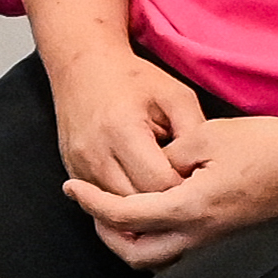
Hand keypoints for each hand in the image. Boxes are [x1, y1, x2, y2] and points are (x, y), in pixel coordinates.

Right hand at [46, 42, 205, 196]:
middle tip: (184, 193)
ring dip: (143, 209)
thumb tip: (204, 171)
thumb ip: (194, 133)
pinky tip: (140, 195)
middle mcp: (96, 153)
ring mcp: (79, 166)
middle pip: (137, 204)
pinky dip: (123, 206)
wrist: (83, 65)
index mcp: (123, 130)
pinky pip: (100, 206)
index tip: (195, 182)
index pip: (159, 184)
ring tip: (164, 195)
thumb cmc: (130, 79)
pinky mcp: (73, 173)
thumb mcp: (175, 96)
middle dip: (164, 204)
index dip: (183, 188)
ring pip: (117, 211)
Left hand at [65, 106, 277, 267]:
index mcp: (190, 209)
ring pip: (160, 261)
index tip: (72, 189)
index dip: (92, 203)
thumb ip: (169, 154)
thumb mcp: (206, 136)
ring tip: (120, 212)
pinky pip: (183, 254)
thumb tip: (152, 169)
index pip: (125, 216)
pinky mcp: (231, 244)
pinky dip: (160, 242)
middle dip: (107, 234)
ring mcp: (218, 247)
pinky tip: (158, 217)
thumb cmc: (266, 146)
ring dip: (133, 241)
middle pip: (136, 255)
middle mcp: (202, 238)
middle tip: (93, 207)